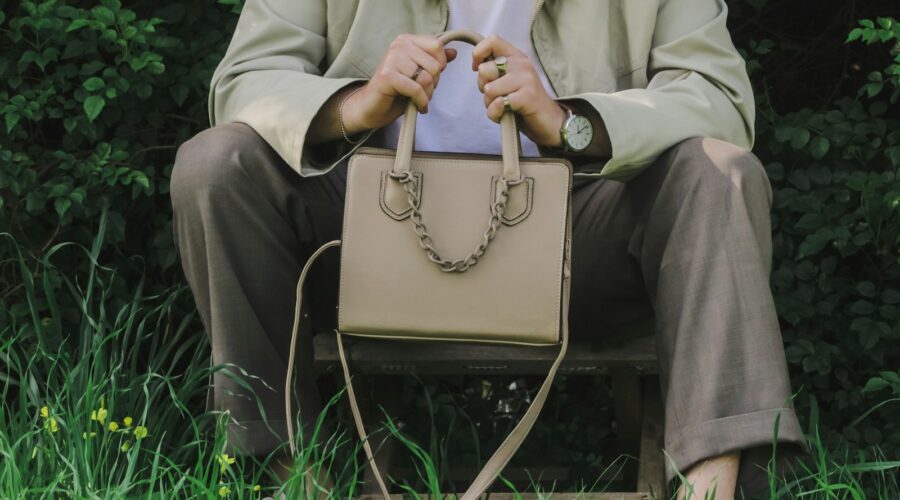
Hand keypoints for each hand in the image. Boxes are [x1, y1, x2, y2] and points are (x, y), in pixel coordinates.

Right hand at [342, 34, 456, 132]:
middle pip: (434, 65)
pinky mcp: (387, 76)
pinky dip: (421, 102)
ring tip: (419, 99)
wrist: (372, 107)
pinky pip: (416, 89)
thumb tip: (454, 52)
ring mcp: (391, 59)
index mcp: (406, 41)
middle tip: (423, 92)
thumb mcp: (418, 73)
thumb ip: (434, 61)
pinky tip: (418, 107)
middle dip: (434, 83)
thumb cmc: (395, 90)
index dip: (440, 65)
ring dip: (427, 95)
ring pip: (427, 78)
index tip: (431, 77)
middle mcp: (398, 45)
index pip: (437, 46)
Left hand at [472, 35, 566, 147]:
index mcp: (517, 56)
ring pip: (489, 89)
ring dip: (490, 104)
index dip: (478, 54)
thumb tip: (476, 65)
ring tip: (505, 106)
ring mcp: (526, 79)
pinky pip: (498, 104)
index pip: (492, 40)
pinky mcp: (528, 96)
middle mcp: (522, 64)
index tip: (477, 69)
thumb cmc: (524, 102)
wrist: (550, 121)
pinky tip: (507, 115)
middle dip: (483, 87)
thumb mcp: (509, 80)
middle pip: (484, 70)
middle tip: (498, 95)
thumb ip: (494, 70)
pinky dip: (496, 114)